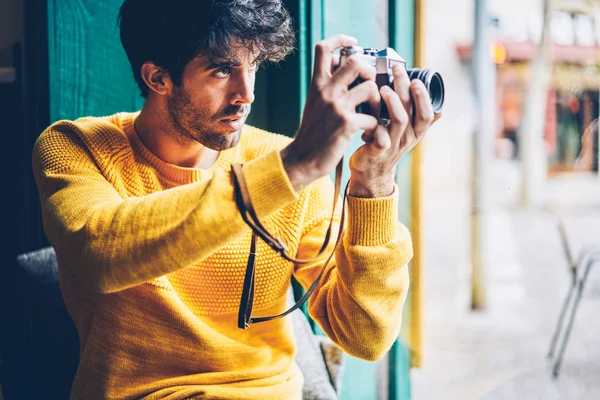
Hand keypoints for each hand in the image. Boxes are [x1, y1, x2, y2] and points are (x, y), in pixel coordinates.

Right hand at [281, 34, 379, 191]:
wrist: (303, 159)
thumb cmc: (313, 132)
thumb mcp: (314, 102)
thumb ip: (327, 85)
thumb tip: (340, 65)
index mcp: (317, 84)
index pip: (324, 48)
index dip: (340, 39)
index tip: (353, 42)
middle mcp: (326, 91)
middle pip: (355, 62)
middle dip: (370, 71)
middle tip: (370, 85)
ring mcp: (336, 107)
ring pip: (371, 88)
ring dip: (379, 101)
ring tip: (374, 113)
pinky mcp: (346, 125)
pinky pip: (373, 117)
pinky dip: (375, 126)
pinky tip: (368, 133)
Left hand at [348, 64, 441, 196]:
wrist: (371, 171)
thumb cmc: (387, 144)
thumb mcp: (407, 133)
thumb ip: (419, 119)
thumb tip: (437, 103)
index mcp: (417, 131)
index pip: (429, 113)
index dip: (423, 95)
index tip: (415, 79)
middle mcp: (409, 138)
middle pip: (412, 110)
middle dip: (405, 86)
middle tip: (396, 69)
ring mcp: (394, 145)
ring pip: (399, 120)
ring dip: (392, 101)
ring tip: (383, 88)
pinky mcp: (378, 151)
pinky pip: (381, 137)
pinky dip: (377, 125)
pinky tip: (369, 114)